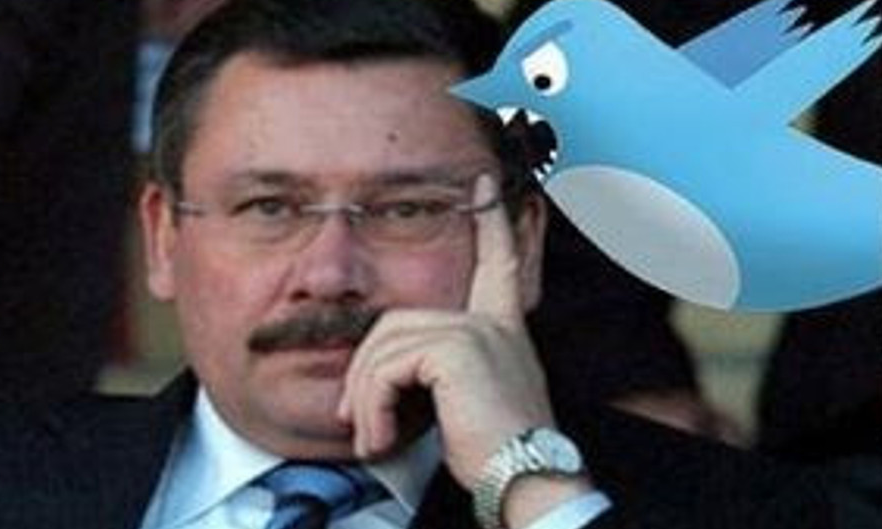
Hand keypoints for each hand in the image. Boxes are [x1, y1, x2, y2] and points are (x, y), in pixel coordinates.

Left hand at [336, 176, 554, 488]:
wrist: (525, 476)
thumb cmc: (497, 448)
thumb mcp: (465, 401)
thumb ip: (433, 374)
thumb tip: (374, 378)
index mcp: (501, 328)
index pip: (498, 263)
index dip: (493, 224)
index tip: (485, 188)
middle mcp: (491, 322)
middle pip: (397, 320)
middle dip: (365, 370)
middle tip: (356, 418)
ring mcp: (475, 330)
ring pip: (384, 344)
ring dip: (364, 397)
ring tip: (370, 437)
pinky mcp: (457, 347)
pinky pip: (386, 366)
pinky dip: (372, 405)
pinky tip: (380, 435)